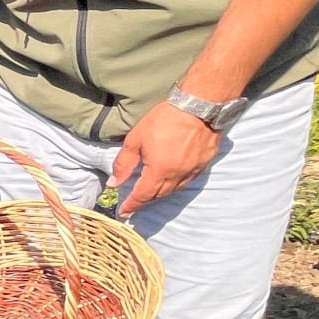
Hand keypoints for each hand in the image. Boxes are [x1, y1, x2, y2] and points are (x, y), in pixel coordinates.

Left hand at [112, 101, 219, 215]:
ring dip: (160, 194)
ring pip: (174, 190)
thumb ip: (124, 163)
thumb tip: (114, 183)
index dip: (131, 205)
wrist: (199, 105)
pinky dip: (176, 184)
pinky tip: (170, 181)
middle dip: (144, 201)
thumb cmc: (165, 119)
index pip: (143, 195)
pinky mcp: (204, 163)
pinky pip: (187, 180)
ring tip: (149, 195)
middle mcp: (178, 175)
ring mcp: (193, 170)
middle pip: (159, 195)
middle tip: (133, 205)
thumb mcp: (136, 139)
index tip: (123, 213)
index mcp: (159, 171)